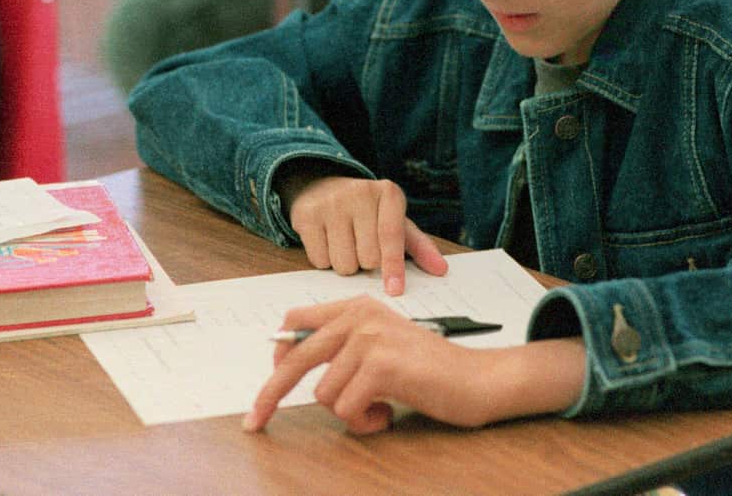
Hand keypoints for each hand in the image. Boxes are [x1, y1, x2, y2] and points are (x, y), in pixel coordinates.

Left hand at [243, 297, 586, 433]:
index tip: (268, 381)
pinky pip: (347, 409)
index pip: (296, 322)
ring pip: (324, 394)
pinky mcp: (381, 366)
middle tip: (253, 423)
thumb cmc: (429, 368)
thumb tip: (287, 362)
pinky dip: (365, 422)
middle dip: (269, 395)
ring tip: (379, 406)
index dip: (279, 354)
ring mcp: (370, 339)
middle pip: (294, 358)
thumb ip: (343, 347)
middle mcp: (360, 317)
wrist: (477, 379)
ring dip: (349, 412)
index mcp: (356, 307)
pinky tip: (389, 412)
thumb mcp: (380, 345)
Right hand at [288, 177, 447, 295]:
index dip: (393, 267)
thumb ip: (419, 247)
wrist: (322, 186)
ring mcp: (331, 203)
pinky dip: (324, 260)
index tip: (395, 290)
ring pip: (343, 264)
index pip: (392, 236)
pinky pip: (319, 261)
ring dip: (345, 264)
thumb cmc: (367, 212)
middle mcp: (360, 193)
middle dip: (366, 263)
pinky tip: (327, 241)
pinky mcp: (306, 215)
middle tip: (361, 245)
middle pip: (367, 258)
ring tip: (344, 243)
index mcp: (388, 193)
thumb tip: (441, 270)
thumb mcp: (395, 221)